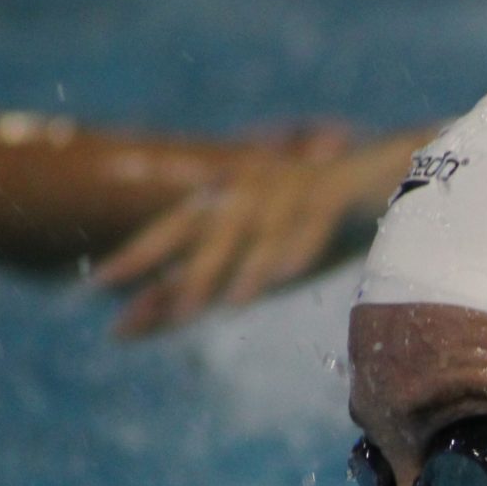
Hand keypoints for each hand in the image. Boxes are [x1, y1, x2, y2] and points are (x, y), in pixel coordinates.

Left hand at [93, 124, 399, 335]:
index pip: (173, 229)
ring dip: (235, 269)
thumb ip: (214, 275)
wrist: (388, 173)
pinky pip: (312, 223)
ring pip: (255, 232)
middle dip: (175, 264)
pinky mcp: (333, 191)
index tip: (98, 285)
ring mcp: (290, 187)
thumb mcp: (259, 254)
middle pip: (205, 228)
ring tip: (215, 307)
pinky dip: (299, 247)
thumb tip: (156, 312)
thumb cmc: (315, 220)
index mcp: (228, 200)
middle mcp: (250, 188)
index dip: (138, 255)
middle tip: (145, 298)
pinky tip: (288, 274)